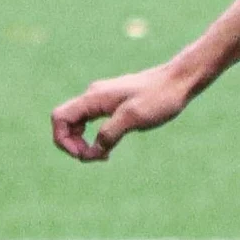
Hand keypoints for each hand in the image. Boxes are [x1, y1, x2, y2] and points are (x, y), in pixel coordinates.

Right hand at [51, 61, 198, 162]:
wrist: (180, 80)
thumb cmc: (159, 97)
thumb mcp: (133, 118)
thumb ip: (109, 134)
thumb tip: (93, 152)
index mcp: (94, 98)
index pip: (60, 118)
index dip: (63, 140)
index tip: (84, 155)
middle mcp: (94, 96)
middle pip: (66, 122)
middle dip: (73, 144)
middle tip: (94, 158)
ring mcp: (103, 99)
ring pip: (79, 123)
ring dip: (84, 142)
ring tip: (103, 156)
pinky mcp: (114, 103)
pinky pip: (93, 121)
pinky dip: (95, 136)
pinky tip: (109, 147)